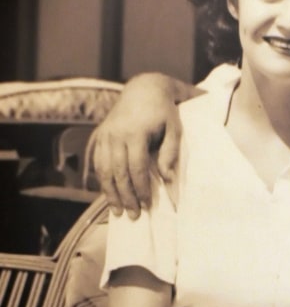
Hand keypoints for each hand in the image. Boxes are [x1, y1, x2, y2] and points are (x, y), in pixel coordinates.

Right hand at [89, 76, 181, 216]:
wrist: (144, 89)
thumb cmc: (164, 112)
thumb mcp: (174, 129)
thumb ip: (170, 153)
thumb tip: (167, 179)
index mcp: (135, 133)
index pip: (136, 168)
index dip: (141, 189)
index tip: (147, 206)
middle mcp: (116, 134)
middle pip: (118, 172)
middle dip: (125, 196)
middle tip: (133, 216)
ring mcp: (105, 134)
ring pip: (104, 170)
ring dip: (110, 193)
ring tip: (118, 212)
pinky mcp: (100, 135)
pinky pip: (98, 162)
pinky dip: (102, 180)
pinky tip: (108, 194)